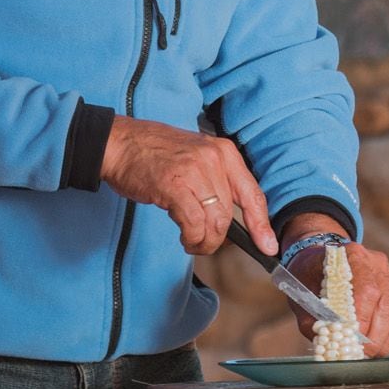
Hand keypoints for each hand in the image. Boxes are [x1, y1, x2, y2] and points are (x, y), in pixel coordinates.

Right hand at [101, 116, 275, 256]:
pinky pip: (194, 223)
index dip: (262, 225)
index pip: (253, 194)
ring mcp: (195, 171)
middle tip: (204, 244)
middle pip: (230, 214)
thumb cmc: (154, 154)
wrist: (120, 143)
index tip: (268, 245)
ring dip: (204, 242)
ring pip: (215, 222)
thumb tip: (230, 218)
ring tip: (192, 242)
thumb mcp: (196, 158)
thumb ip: (216, 181)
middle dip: (219, 238)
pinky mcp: (175, 186)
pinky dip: (192, 238)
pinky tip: (185, 238)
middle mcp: (214, 159)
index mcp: (225, 152)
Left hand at [282, 236, 388, 355]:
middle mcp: (379, 264)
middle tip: (362, 356)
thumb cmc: (312, 280)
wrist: (322, 262)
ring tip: (375, 354)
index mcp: (353, 257)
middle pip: (387, 306)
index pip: (367, 291)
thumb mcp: (304, 297)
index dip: (363, 321)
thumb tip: (331, 348)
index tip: (353, 343)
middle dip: (376, 339)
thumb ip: (314, 321)